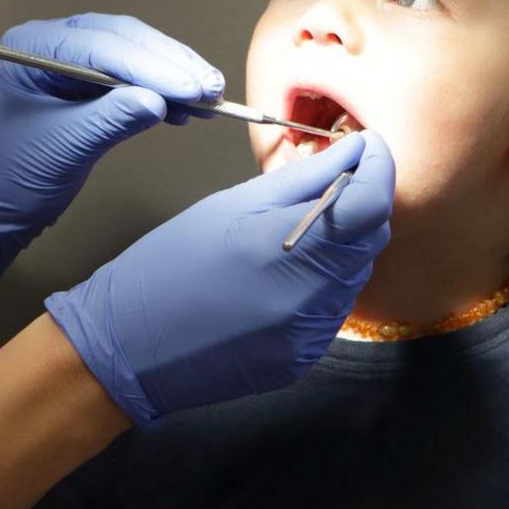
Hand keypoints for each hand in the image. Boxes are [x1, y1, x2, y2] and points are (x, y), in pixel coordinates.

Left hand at [0, 14, 223, 299]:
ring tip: (210, 99)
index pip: (101, 46)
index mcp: (32, 47)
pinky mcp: (88, 83)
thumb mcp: (62, 149)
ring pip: (133, 55)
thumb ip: (109, 120)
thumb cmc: (11, 177)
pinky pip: (131, 77)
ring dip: (173, 75)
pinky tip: (187, 110)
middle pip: (123, 40)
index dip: (151, 66)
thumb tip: (159, 101)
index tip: (191, 87)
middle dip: (169, 64)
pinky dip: (161, 91)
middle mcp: (52, 43)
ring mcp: (71, 60)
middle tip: (210, 88)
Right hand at [48, 131, 395, 426]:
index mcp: (286, 248)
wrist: (130, 345)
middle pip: (369, 240)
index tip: (371, 149)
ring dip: (337, 248)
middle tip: (323, 186)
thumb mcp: (230, 205)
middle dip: (357, 206)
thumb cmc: (168, 267)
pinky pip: (332, 310)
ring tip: (285, 239)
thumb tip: (354, 150)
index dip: (379, 169)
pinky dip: (320, 285)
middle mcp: (308, 299)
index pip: (370, 204)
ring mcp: (309, 335)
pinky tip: (279, 279)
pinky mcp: (303, 359)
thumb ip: (301, 178)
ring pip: (353, 275)